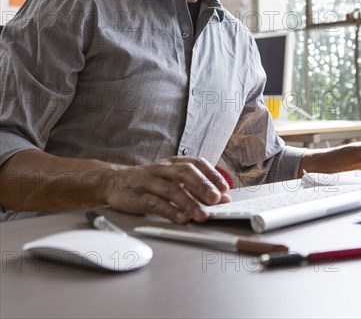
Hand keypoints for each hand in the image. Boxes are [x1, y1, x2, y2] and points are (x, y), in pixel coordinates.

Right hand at [104, 156, 230, 223]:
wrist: (114, 182)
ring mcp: (149, 181)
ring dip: (189, 203)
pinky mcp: (137, 196)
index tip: (224, 188)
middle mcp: (162, 169)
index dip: (211, 175)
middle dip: (202, 185)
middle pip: (185, 173)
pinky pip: (155, 203)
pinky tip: (181, 219)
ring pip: (171, 189)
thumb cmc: (149, 181)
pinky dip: (169, 211)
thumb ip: (194, 186)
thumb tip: (221, 198)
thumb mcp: (171, 177)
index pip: (196, 163)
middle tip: (216, 199)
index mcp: (173, 162)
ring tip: (202, 215)